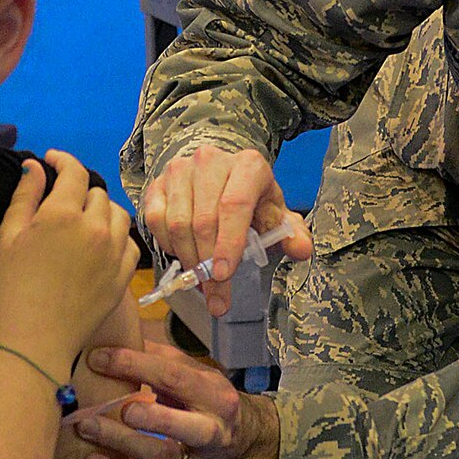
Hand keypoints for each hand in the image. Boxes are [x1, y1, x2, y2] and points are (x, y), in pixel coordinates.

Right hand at [0, 151, 140, 374]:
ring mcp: (114, 254)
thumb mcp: (7, 238)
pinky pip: (129, 244)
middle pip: (97, 193)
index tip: (52, 160)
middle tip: (61, 203)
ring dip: (102, 212)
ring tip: (84, 222)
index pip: (73, 171)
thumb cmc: (8, 291)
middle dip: (79, 191)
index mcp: (62, 214)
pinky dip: (117, 238)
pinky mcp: (122, 278)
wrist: (32, 343)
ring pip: (118, 216)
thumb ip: (25, 197)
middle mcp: (96, 229)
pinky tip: (101, 245)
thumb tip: (36, 166)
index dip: (62, 160)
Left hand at [75, 341, 281, 458]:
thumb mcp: (195, 374)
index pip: (175, 378)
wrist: (240, 446)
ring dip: (123, 444)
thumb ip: (160, 359)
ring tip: (87, 428)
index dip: (135, 366)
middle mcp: (213, 433)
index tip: (97, 358)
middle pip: (185, 427)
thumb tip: (117, 333)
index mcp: (215, 397)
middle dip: (152, 417)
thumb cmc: (206, 402)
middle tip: (119, 407)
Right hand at [144, 144, 311, 315]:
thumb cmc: (251, 202)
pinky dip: (170, 246)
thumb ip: (291, 234)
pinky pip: (156, 222)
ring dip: (190, 260)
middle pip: (204, 221)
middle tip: (217, 298)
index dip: (228, 243)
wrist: (221, 179)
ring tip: (203, 279)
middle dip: (209, 267)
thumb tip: (302, 250)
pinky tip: (185, 253)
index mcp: (248, 165)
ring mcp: (180, 169)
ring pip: (178, 224)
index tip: (224, 275)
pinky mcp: (158, 183)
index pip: (234, 205)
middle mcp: (211, 160)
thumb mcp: (275, 216)